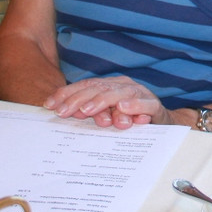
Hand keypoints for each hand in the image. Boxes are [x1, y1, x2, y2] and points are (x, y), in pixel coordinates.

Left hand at [44, 76, 175, 128]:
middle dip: (80, 99)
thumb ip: (88, 111)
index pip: (87, 85)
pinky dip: (135, 106)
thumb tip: (60, 111)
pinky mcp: (155, 106)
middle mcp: (125, 86)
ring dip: (104, 101)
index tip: (50, 105)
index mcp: (111, 85)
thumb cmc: (129, 120)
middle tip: (65, 111)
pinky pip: (146, 104)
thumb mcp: (105, 115)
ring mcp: (140, 94)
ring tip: (89, 110)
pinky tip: (123, 109)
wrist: (162, 125)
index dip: (68, 93)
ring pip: (121, 93)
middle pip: (100, 88)